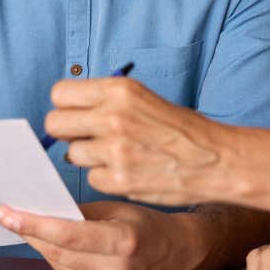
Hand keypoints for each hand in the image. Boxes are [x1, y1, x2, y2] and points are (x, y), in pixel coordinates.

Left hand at [0, 200, 200, 269]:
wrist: (179, 253)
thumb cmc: (149, 223)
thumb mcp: (120, 208)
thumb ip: (83, 213)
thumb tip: (45, 210)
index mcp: (123, 241)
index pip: (67, 235)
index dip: (33, 224)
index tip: (6, 213)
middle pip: (58, 252)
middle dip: (31, 233)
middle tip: (9, 214)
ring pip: (60, 266)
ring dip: (43, 246)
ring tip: (31, 226)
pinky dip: (61, 260)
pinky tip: (58, 246)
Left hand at [45, 75, 225, 206]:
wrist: (214, 158)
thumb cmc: (179, 127)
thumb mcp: (143, 98)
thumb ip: (106, 100)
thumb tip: (69, 110)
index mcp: (119, 90)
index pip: (60, 93)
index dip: (67, 105)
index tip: (77, 113)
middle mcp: (113, 116)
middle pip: (55, 123)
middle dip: (68, 131)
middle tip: (87, 136)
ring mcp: (114, 150)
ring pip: (71, 153)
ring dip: (89, 156)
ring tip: (116, 154)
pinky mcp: (117, 179)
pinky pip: (91, 177)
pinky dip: (105, 176)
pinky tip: (127, 170)